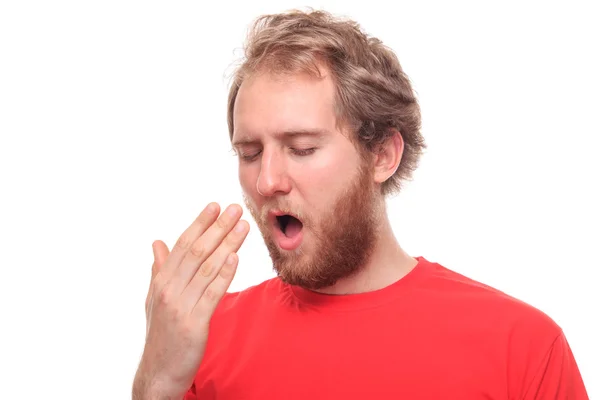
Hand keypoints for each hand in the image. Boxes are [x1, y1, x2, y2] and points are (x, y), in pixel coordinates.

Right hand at [133, 203, 248, 398]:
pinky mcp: (194, 323)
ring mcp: (180, 306)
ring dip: (227, 244)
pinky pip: (211, 294)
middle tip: (236, 208)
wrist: (159, 372)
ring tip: (243, 226)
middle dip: (218, 227)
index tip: (215, 206)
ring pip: (206, 267)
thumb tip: (157, 243)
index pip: (182, 245)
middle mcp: (168, 289)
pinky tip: (235, 258)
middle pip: (196, 251)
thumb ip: (159, 269)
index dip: (200, 223)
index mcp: (161, 280)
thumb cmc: (161, 333)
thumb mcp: (154, 299)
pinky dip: (223, 274)